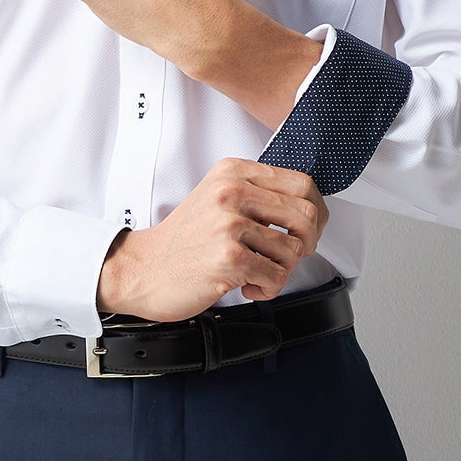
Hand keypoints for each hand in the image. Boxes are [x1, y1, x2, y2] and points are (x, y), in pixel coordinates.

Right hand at [96, 158, 329, 321]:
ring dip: (282, 270)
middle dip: (306, 243)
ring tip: (259, 272)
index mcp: (233, 171)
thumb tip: (308, 208)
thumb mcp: (217, 197)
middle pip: (306, 214)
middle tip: (286, 256)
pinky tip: (247, 286)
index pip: (301, 183)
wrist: (144, 268)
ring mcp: (229, 223)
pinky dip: (268, 289)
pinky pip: (276, 276)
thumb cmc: (184, 240)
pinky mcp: (229, 257)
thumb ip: (256, 194)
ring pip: (294, 249)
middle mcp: (231, 191)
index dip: (316, 212)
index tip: (308, 230)